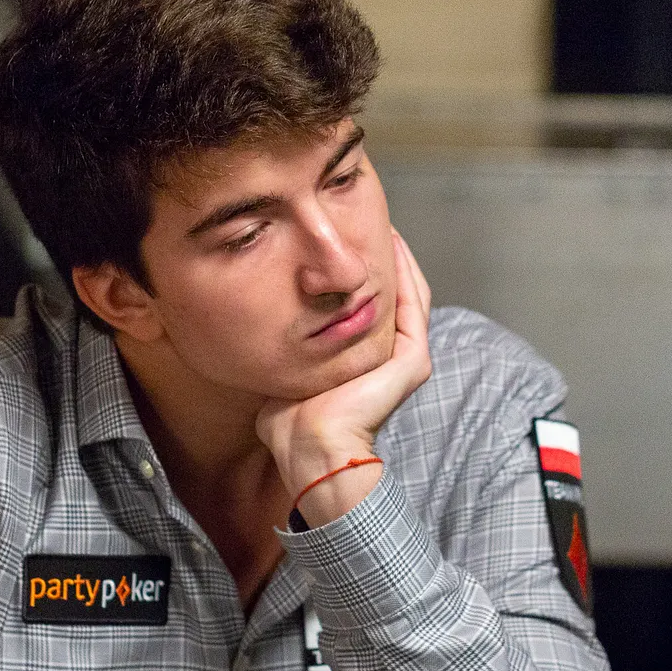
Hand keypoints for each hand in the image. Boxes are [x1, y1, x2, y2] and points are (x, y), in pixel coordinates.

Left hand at [257, 230, 433, 526]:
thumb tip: (256, 329)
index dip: (361, 275)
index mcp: (365, 364)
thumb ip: (284, 348)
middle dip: (382, 258)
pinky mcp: (412, 361)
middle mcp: (390, 361)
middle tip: (365, 222)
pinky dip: (406, 271)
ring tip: (382, 222)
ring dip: (398, 257)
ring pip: (410, 293)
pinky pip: (416, 304)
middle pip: (394, 295)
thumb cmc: (289, 423)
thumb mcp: (286, 371)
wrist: (308, 448)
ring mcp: (405, 360)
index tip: (343, 242)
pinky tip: (393, 243)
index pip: (370, 309)